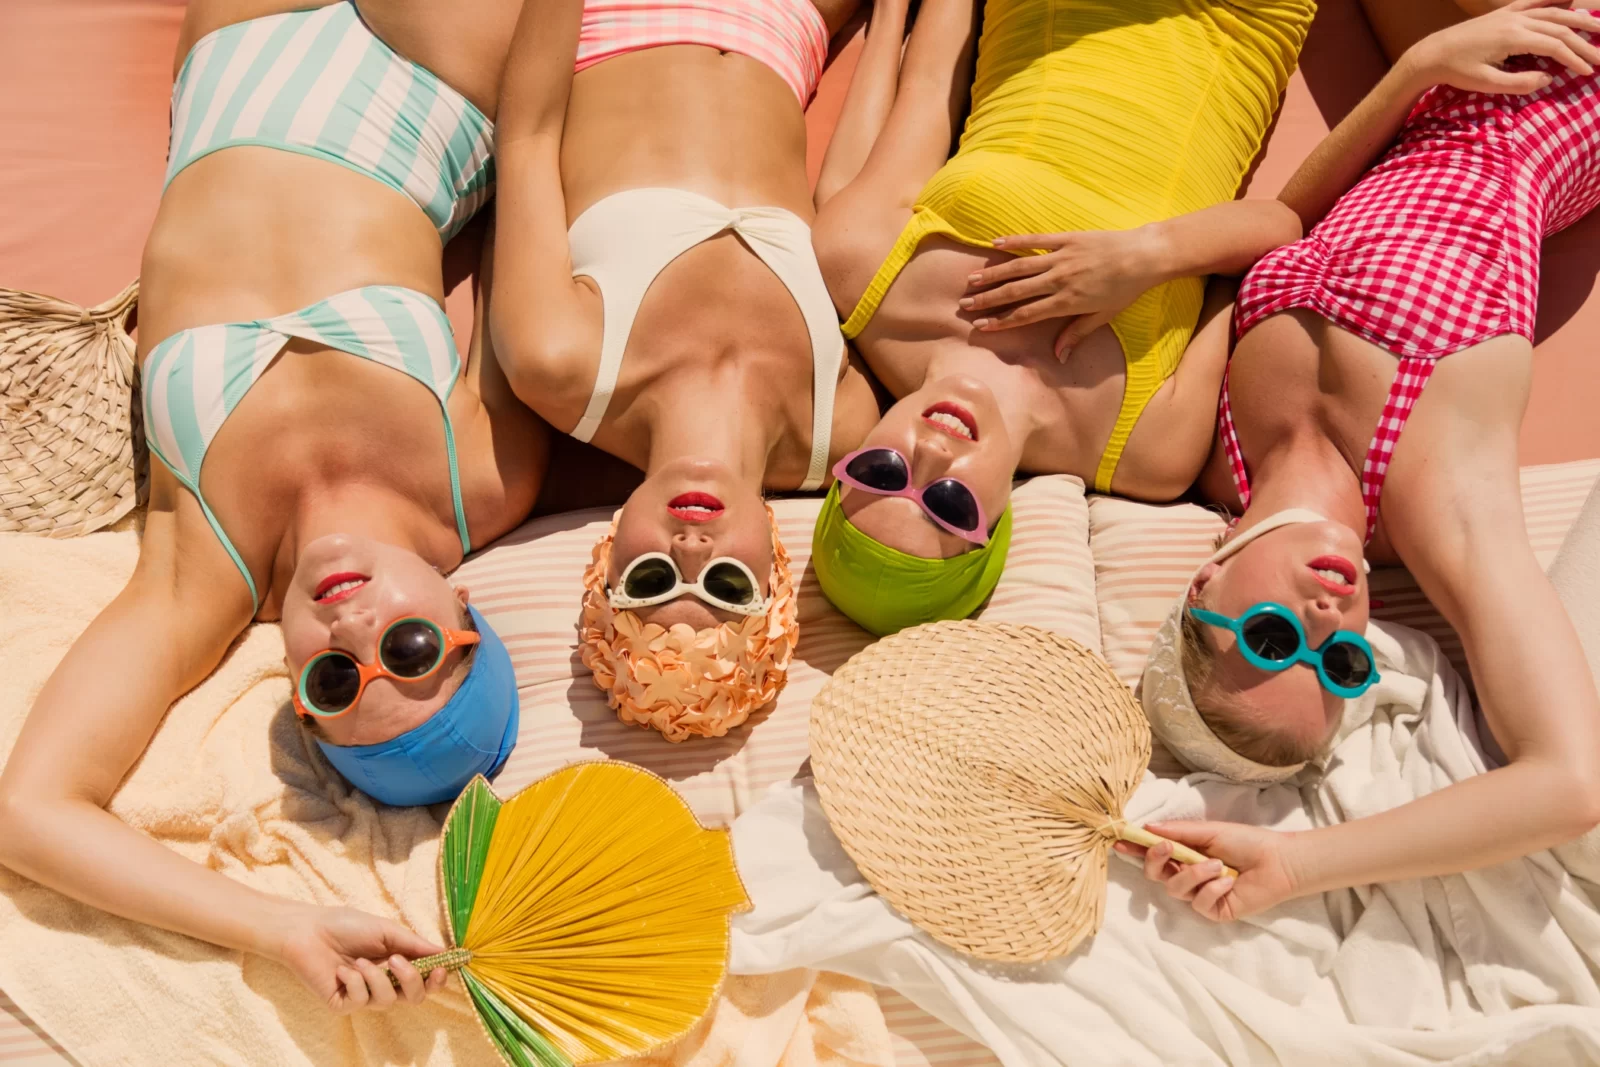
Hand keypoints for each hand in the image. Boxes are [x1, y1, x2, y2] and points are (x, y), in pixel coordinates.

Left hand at [273, 905, 449, 1013]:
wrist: (308, 931)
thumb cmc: (346, 926)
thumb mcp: (386, 930)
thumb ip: (414, 944)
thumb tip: (444, 952)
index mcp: (398, 963)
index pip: (426, 980)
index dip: (437, 979)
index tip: (439, 968)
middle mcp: (385, 982)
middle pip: (414, 997)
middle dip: (410, 980)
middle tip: (395, 961)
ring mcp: (364, 995)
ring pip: (387, 1001)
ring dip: (375, 978)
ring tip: (358, 961)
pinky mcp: (344, 1004)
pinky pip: (360, 1001)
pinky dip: (353, 982)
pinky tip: (341, 970)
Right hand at [959, 228, 1165, 359]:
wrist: (1144, 256)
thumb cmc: (1127, 290)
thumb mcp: (1103, 316)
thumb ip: (1077, 333)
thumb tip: (1059, 356)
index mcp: (1067, 302)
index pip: (1027, 314)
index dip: (1002, 321)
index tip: (981, 326)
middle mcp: (1059, 280)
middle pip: (1015, 291)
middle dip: (988, 300)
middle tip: (965, 305)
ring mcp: (1061, 258)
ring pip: (1019, 267)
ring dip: (993, 274)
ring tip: (971, 280)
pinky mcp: (1066, 239)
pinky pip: (1035, 241)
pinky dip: (1014, 241)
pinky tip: (994, 244)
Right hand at [1113, 821, 1299, 921]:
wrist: (1279, 862)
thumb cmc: (1247, 842)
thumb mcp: (1209, 831)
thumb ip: (1178, 832)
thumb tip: (1148, 828)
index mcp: (1185, 854)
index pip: (1154, 853)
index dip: (1135, 849)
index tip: (1119, 841)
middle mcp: (1188, 875)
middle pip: (1155, 875)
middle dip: (1156, 860)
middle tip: (1168, 848)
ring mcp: (1199, 895)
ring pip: (1175, 889)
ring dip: (1194, 874)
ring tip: (1218, 865)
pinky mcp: (1213, 911)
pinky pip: (1199, 903)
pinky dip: (1212, 889)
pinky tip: (1229, 881)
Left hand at [1403, 0, 1599, 95]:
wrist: (1430, 54)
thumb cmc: (1456, 72)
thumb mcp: (1486, 84)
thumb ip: (1519, 83)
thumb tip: (1548, 79)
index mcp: (1513, 37)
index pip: (1554, 45)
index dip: (1574, 59)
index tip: (1589, 73)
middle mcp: (1515, 20)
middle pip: (1560, 27)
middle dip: (1584, 42)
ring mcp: (1510, 13)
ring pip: (1553, 11)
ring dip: (1578, 18)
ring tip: (1599, 26)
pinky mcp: (1503, 13)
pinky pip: (1535, 1)